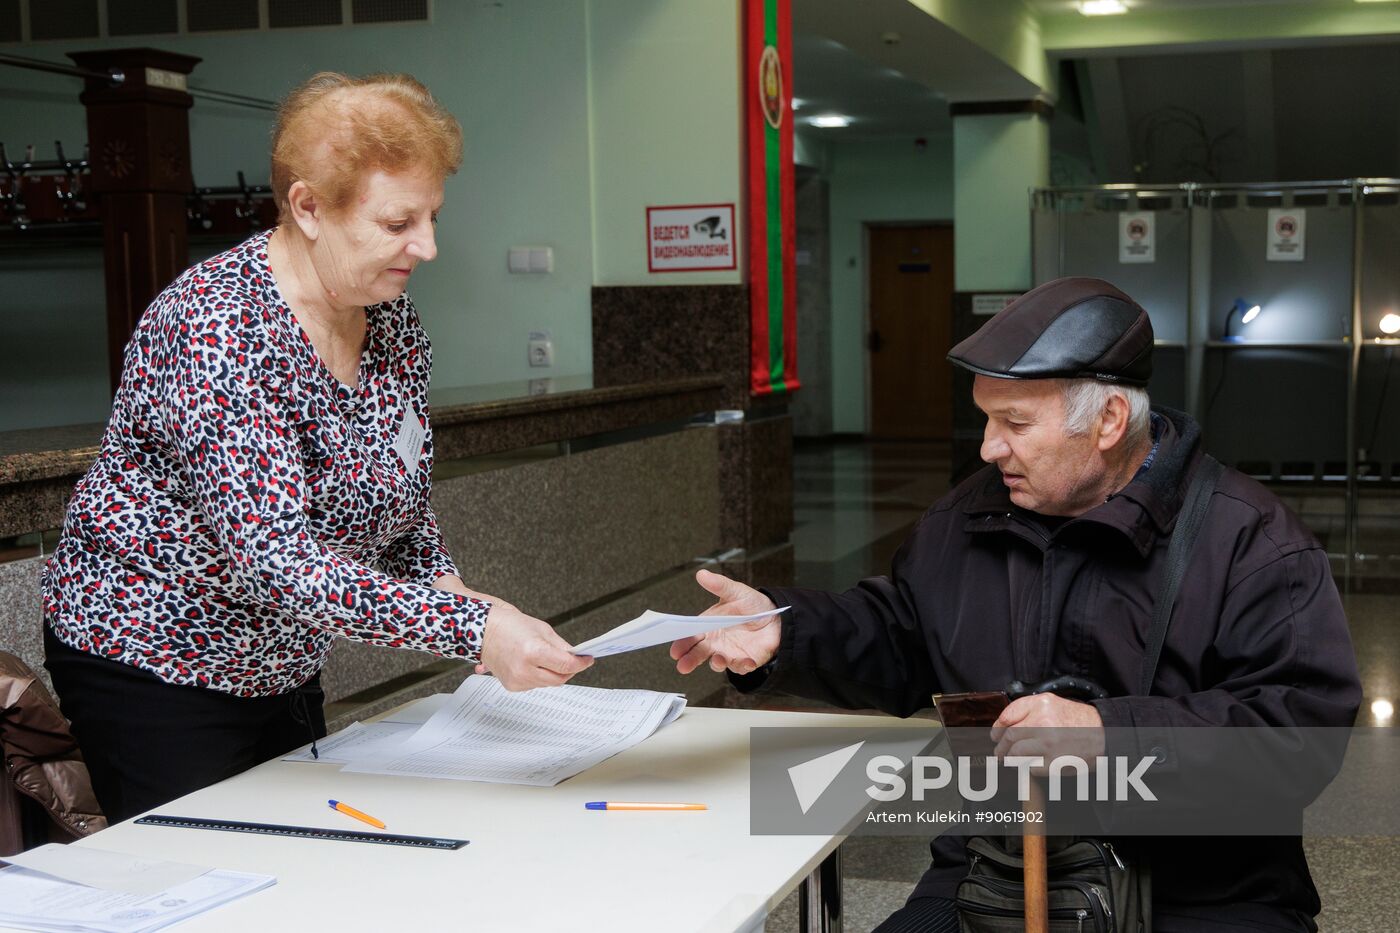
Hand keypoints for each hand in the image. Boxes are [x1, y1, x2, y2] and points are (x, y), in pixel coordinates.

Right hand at [476, 601, 592, 689]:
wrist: (484, 632)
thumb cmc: (509, 626)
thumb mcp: (542, 629)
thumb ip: (561, 646)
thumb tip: (575, 657)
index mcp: (533, 651)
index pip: (565, 665)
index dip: (580, 663)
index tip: (587, 660)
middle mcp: (524, 669)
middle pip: (559, 679)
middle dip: (570, 670)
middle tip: (574, 661)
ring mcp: (517, 680)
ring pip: (548, 684)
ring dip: (554, 673)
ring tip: (548, 659)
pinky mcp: (512, 686)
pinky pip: (535, 685)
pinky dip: (540, 677)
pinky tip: (533, 665)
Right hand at [669, 569, 781, 675]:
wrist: (776, 617)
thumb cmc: (753, 605)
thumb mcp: (736, 591)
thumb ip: (719, 585)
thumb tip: (702, 574)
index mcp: (709, 625)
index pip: (691, 635)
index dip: (682, 643)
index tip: (676, 650)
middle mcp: (716, 642)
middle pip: (699, 653)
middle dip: (690, 660)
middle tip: (683, 665)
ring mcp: (729, 653)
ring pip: (717, 663)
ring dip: (716, 664)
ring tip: (717, 659)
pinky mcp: (745, 660)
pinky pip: (742, 667)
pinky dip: (743, 666)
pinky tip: (746, 662)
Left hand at [990, 694, 1104, 768]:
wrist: (1103, 734)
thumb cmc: (1076, 719)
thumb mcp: (1051, 702)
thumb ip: (1027, 708)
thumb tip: (1003, 724)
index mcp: (1042, 704)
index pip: (1008, 716)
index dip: (997, 728)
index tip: (995, 734)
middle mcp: (1044, 722)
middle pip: (1010, 737)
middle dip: (1000, 746)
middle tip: (998, 751)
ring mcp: (1049, 744)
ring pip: (1016, 753)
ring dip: (1009, 758)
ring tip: (1008, 759)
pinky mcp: (1054, 762)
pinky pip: (1030, 767)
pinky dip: (1025, 767)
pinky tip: (1027, 764)